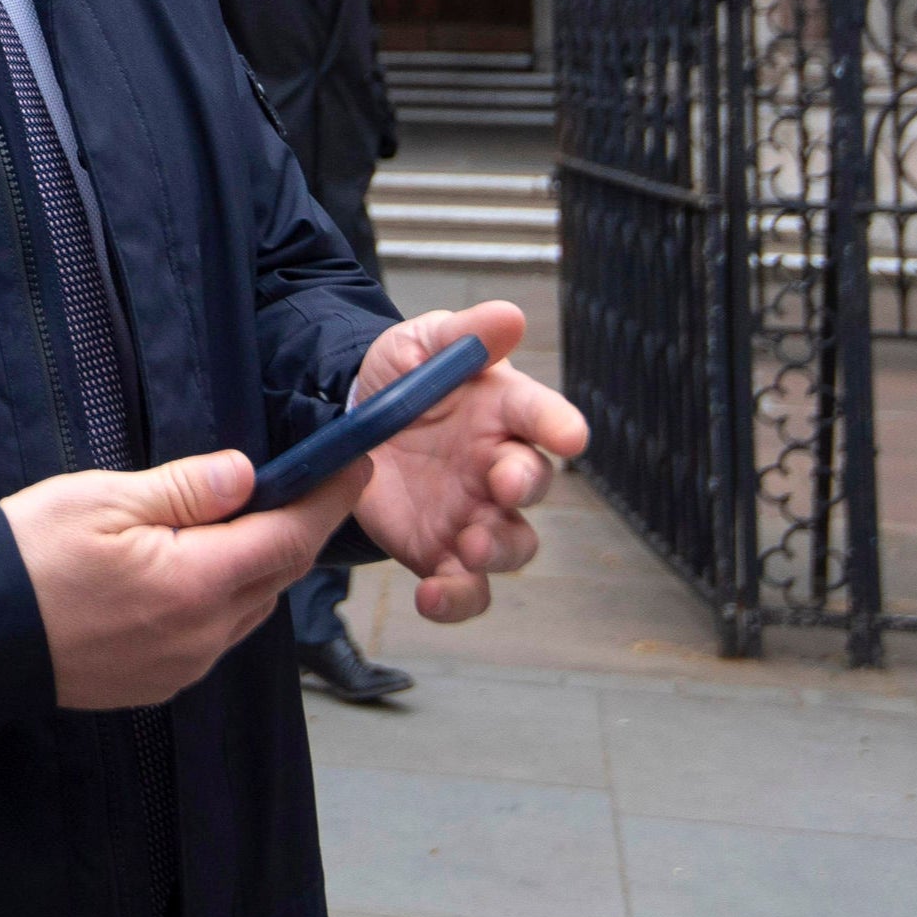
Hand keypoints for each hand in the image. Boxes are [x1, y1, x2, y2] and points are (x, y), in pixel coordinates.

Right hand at [1, 448, 366, 708]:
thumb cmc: (31, 554)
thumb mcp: (105, 498)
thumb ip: (185, 489)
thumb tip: (247, 475)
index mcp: (195, 582)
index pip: (287, 538)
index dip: (327, 500)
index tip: (356, 465)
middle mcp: (202, 634)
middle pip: (276, 577)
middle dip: (296, 529)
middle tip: (305, 483)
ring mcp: (182, 665)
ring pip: (249, 610)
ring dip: (260, 567)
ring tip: (247, 522)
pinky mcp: (159, 683)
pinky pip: (216, 636)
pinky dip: (225, 599)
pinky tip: (198, 571)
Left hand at [346, 302, 587, 623]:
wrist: (347, 419)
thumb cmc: (400, 376)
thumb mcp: (421, 343)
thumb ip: (462, 333)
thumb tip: (508, 315)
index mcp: (501, 411)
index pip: (540, 414)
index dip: (558, 423)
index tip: (570, 435)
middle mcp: (498, 466)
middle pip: (533, 484)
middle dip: (525, 485)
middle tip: (503, 484)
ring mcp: (475, 515)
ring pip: (513, 545)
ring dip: (498, 550)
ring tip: (470, 546)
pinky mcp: (442, 553)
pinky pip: (466, 589)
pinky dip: (456, 600)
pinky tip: (431, 596)